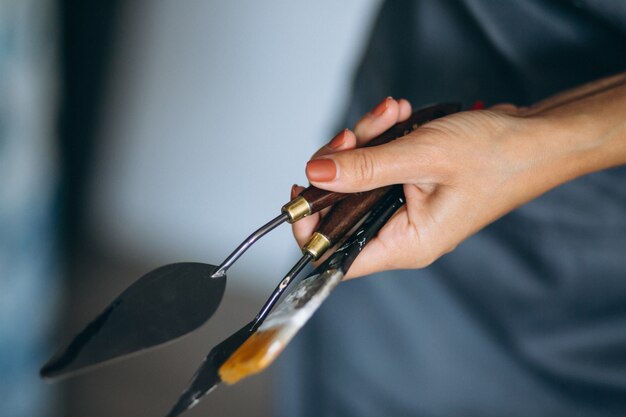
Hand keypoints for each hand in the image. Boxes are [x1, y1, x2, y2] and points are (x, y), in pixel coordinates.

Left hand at [293, 75, 625, 278]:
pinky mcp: (411, 187)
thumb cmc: (495, 156)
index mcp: (405, 244)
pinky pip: (379, 165)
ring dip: (366, 142)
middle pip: (342, 208)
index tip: (303, 186)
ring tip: (392, 114)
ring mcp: (406, 210)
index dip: (310, 226)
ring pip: (358, 180)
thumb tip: (315, 175)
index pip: (336, 255)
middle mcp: (402, 234)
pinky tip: (399, 116)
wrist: (536, 139)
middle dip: (342, 164)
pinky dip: (382, 138)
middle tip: (355, 134)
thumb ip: (365, 168)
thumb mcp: (422, 157)